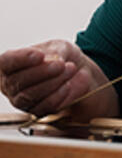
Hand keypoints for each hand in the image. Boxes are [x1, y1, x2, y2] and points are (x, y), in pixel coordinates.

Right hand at [0, 39, 116, 118]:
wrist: (78, 70)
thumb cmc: (62, 55)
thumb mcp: (59, 46)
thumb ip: (55, 52)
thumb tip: (54, 61)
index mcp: (9, 63)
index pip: (6, 62)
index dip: (21, 59)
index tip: (40, 55)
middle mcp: (11, 83)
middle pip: (17, 81)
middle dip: (42, 72)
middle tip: (61, 64)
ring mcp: (22, 100)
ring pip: (30, 95)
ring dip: (52, 83)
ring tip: (70, 69)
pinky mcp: (37, 111)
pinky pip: (44, 106)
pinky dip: (58, 95)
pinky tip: (68, 85)